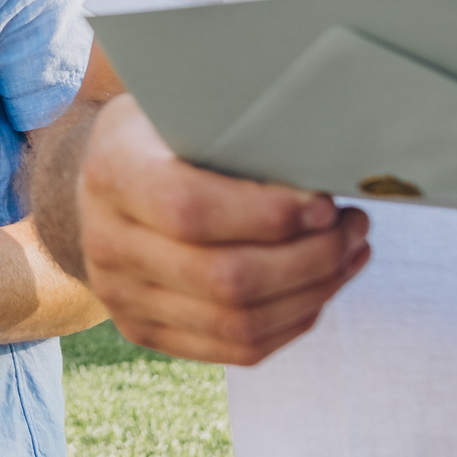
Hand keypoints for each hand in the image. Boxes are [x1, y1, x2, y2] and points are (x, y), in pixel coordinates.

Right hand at [77, 94, 370, 362]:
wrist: (103, 183)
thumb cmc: (160, 134)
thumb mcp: (181, 106)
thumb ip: (235, 128)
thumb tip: (322, 153)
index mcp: (112, 174)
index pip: (190, 210)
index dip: (268, 215)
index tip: (324, 204)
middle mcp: (106, 244)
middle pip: (224, 278)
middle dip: (310, 258)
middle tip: (353, 226)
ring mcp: (121, 297)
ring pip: (238, 323)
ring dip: (312, 292)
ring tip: (349, 253)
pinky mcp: (145, 331)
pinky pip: (237, 349)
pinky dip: (294, 321)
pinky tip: (323, 287)